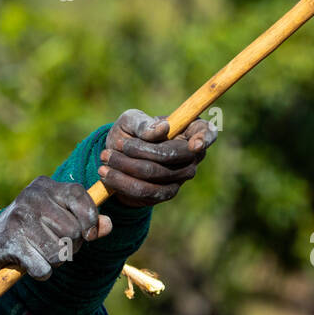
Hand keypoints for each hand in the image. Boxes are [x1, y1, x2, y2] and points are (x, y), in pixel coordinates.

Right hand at [0, 176, 112, 281]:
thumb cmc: (31, 232)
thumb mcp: (57, 219)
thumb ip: (85, 221)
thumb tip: (108, 225)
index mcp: (44, 186)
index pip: (78, 195)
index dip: (90, 218)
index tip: (88, 235)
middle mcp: (31, 198)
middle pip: (73, 231)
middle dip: (71, 247)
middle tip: (56, 246)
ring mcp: (19, 219)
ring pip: (59, 252)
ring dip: (55, 262)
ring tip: (42, 254)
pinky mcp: (10, 242)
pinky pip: (43, 268)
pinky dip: (41, 273)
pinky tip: (31, 265)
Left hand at [97, 110, 216, 207]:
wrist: (117, 156)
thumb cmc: (131, 132)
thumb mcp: (131, 120)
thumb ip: (143, 122)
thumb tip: (161, 129)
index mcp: (191, 130)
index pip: (208, 133)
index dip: (204, 138)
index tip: (194, 144)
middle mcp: (192, 156)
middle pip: (171, 155)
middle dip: (140, 150)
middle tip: (116, 144)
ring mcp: (181, 177)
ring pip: (154, 174)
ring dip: (125, 166)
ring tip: (105, 158)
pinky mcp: (166, 193)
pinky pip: (144, 191)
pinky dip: (122, 182)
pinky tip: (106, 174)